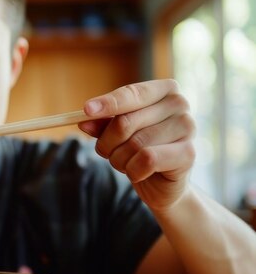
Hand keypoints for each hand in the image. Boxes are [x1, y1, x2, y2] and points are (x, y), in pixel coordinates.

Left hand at [78, 79, 195, 211]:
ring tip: (126, 163)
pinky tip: (139, 173)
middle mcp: (179, 103)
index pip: (132, 93)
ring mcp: (187, 127)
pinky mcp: (189, 153)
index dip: (108, 103)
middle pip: (126, 122)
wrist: (162, 183)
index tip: (86, 110)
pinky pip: (147, 160)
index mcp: (164, 90)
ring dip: (119, 160)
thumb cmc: (139, 150)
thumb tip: (85, 121)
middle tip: (106, 152)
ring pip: (134, 144)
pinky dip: (134, 171)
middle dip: (107, 143)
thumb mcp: (117, 134)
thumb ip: (102, 124)